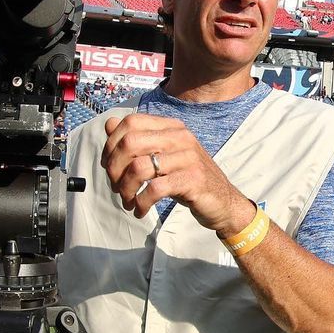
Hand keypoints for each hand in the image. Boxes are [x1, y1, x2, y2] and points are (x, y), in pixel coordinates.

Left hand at [101, 114, 255, 235]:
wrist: (224, 202)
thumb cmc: (189, 179)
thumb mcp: (163, 156)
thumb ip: (138, 140)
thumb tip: (110, 124)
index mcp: (172, 127)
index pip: (131, 122)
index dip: (112, 144)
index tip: (110, 166)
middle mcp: (180, 137)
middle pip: (130, 143)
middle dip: (115, 168)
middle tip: (117, 187)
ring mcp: (188, 158)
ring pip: (139, 167)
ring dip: (126, 189)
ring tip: (128, 201)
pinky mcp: (192, 180)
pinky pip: (155, 189)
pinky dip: (141, 202)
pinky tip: (140, 210)